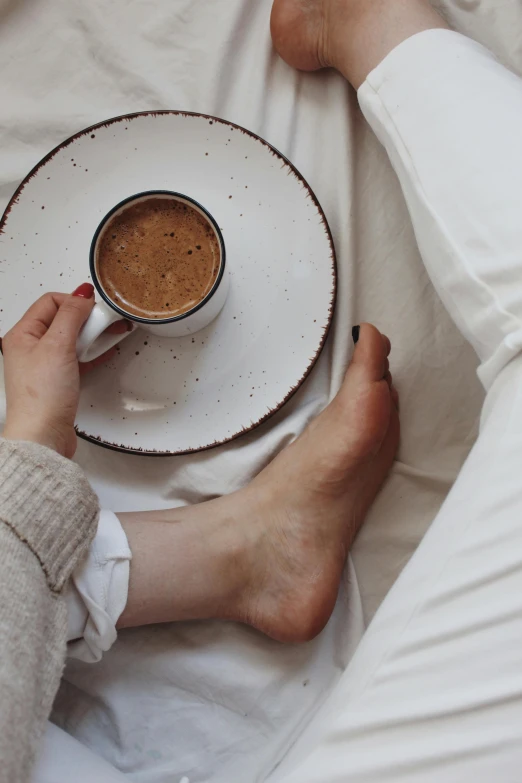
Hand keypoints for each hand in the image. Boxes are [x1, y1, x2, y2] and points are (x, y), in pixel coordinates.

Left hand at [1, 284, 126, 457]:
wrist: (43, 434)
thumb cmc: (41, 397)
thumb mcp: (58, 346)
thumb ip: (71, 316)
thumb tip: (81, 295)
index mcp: (22, 334)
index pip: (51, 301)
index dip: (75, 301)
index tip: (96, 309)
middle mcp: (31, 347)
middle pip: (63, 319)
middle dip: (86, 318)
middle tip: (105, 323)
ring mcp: (45, 364)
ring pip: (72, 338)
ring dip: (90, 335)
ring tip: (106, 336)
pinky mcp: (58, 380)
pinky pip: (77, 357)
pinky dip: (91, 352)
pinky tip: (103, 352)